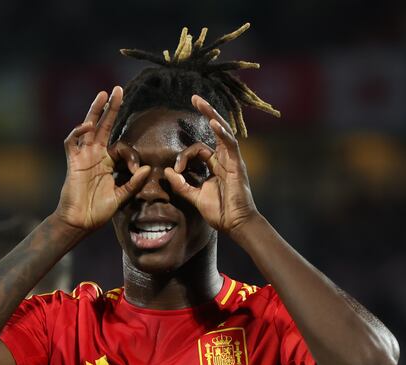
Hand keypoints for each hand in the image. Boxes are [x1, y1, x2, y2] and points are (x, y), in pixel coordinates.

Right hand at [55, 86, 151, 231]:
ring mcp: (83, 157)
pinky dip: (79, 131)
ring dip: (95, 111)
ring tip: (103, 94)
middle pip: (103, 126)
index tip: (136, 167)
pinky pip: (72, 142)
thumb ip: (133, 183)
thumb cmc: (98, 211)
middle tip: (118, 90)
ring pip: (88, 127)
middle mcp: (94, 156)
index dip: (130, 153)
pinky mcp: (73, 162)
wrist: (80, 222)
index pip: (118, 144)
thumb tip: (147, 168)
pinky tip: (89, 125)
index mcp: (106, 163)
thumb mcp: (121, 196)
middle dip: (110, 108)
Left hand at [164, 95, 259, 234]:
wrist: (235, 225)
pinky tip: (213, 122)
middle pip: (216, 130)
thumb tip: (167, 170)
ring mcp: (233, 161)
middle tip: (194, 98)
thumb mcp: (195, 197)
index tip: (175, 171)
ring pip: (223, 131)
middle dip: (206, 112)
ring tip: (201, 102)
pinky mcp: (237, 166)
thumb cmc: (220, 213)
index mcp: (217, 165)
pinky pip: (230, 145)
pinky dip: (222, 133)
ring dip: (212, 114)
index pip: (199, 149)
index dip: (184, 156)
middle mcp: (226, 159)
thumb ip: (181, 184)